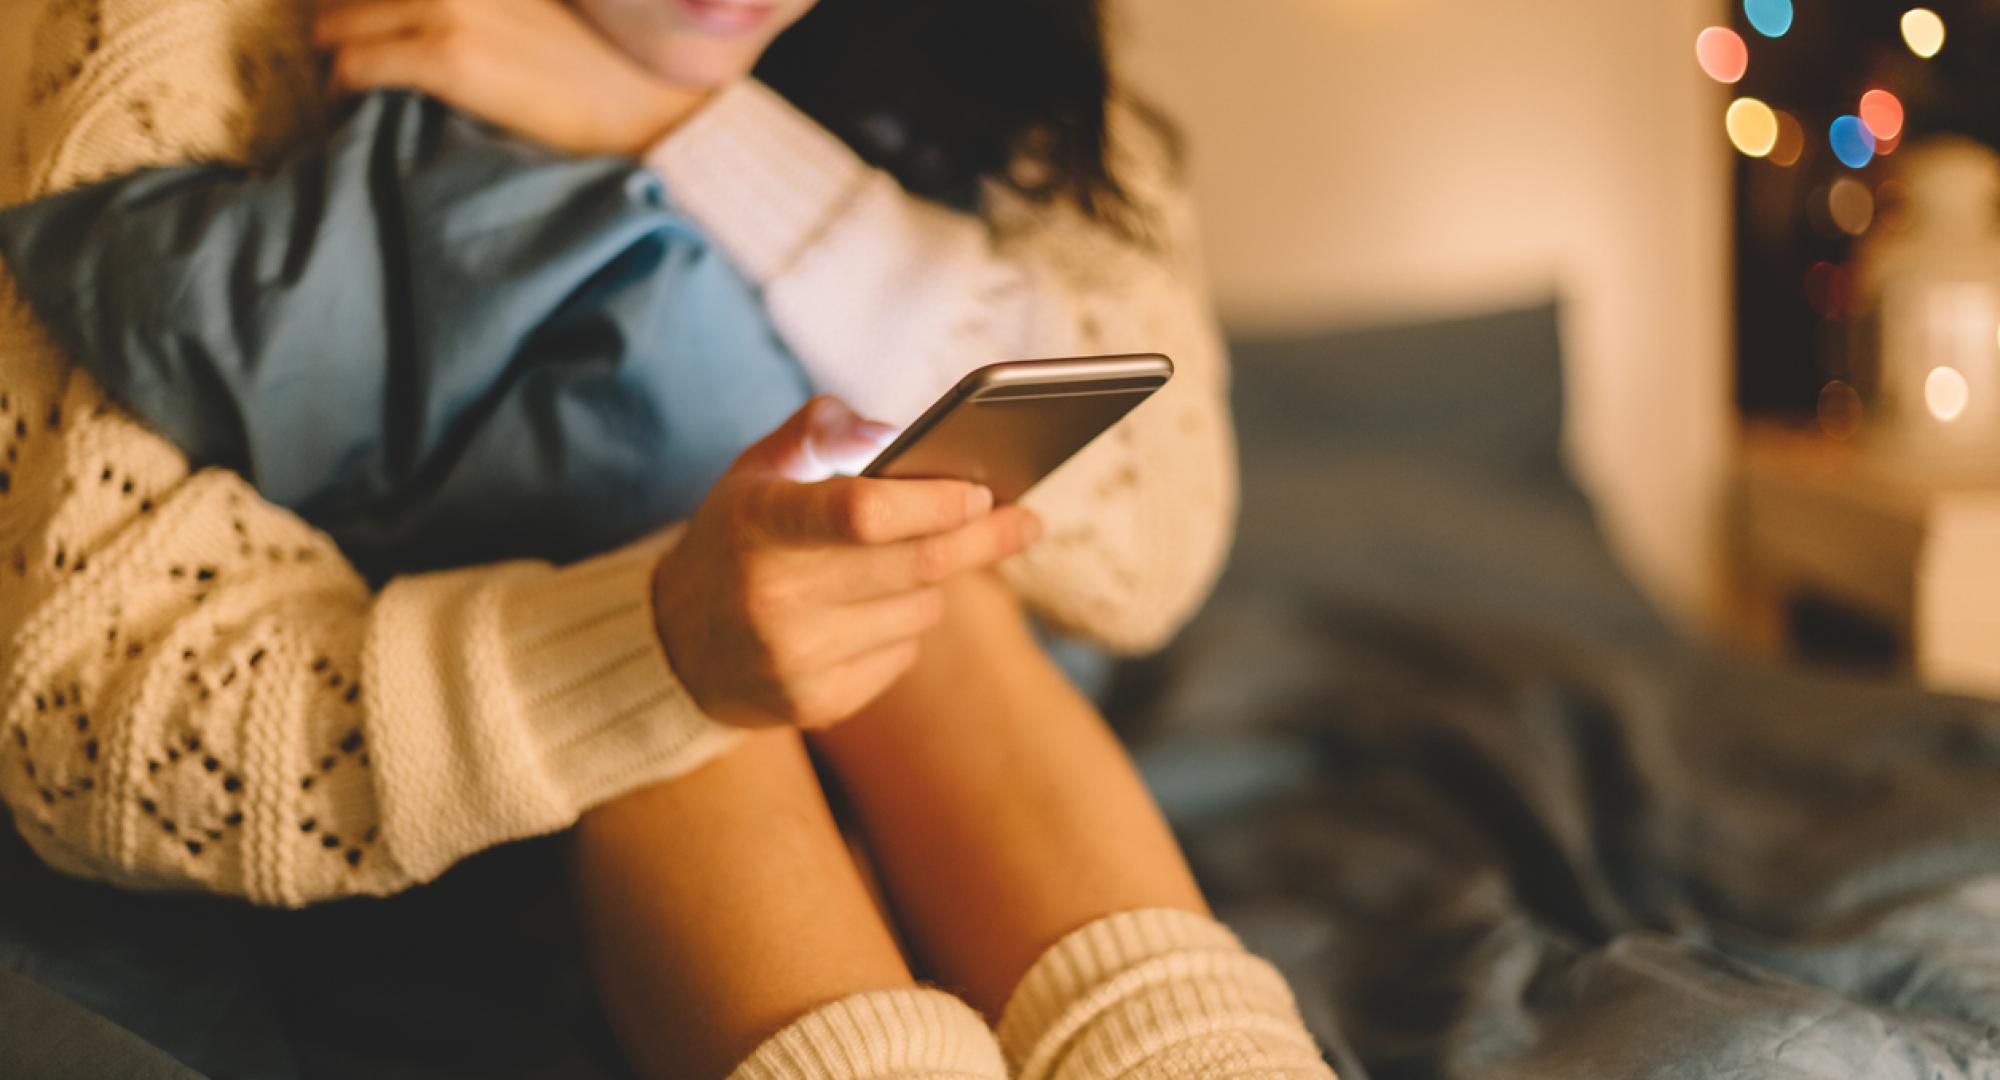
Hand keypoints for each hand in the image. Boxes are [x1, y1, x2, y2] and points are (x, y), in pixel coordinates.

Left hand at [312, 0, 703, 156]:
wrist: (650, 105)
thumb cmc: (606, 61)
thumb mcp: (538, 3)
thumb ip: (488, 1)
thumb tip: (437, 15)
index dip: (363, 4)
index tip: (363, 21)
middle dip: (338, 19)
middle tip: (347, 51)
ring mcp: (448, 5)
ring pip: (335, 21)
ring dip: (335, 52)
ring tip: (347, 82)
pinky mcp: (446, 57)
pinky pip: (354, 66)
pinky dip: (343, 86)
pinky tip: (353, 103)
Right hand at [653, 397, 1042, 728]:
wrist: (674, 645)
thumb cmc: (737, 539)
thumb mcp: (757, 470)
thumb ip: (824, 430)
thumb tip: (897, 434)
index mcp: (759, 524)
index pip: (863, 513)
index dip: (934, 502)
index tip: (983, 491)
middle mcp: (773, 597)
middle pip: (915, 565)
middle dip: (982, 538)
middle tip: (1025, 521)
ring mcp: (793, 659)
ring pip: (919, 612)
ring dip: (932, 584)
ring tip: (906, 565)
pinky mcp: (814, 704)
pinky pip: (902, 656)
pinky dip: (904, 628)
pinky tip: (871, 613)